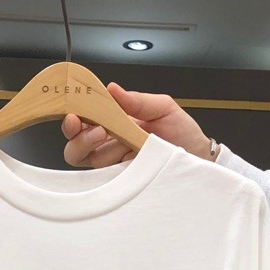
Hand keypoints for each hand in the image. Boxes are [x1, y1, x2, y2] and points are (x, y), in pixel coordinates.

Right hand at [62, 83, 213, 167]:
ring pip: (87, 160)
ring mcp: (113, 164)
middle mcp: (109, 145)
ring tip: (111, 138)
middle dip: (77, 137)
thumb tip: (112, 89)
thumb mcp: (163, 108)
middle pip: (75, 146)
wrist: (197, 156)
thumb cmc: (181, 132)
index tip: (75, 112)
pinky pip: (103, 179)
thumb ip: (138, 101)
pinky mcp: (122, 181)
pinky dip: (105, 169)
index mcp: (114, 122)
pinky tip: (119, 158)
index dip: (72, 116)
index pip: (83, 120)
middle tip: (96, 129)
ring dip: (93, 148)